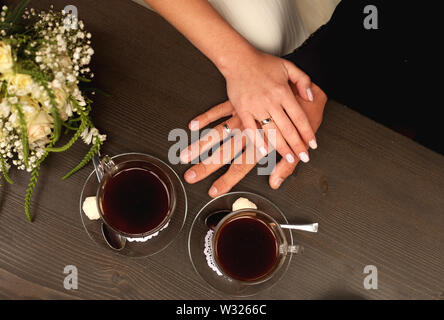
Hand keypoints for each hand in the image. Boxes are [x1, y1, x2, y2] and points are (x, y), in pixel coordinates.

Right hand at [182, 83, 326, 196]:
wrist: (310, 90)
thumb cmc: (306, 119)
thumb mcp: (299, 147)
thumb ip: (286, 167)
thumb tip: (275, 184)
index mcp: (264, 143)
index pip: (241, 166)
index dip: (228, 179)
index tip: (213, 190)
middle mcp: (250, 131)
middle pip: (224, 152)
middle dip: (206, 165)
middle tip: (190, 176)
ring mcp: (244, 117)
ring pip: (218, 133)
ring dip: (200, 145)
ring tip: (185, 155)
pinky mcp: (241, 104)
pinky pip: (220, 110)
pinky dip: (206, 116)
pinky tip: (192, 125)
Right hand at [221, 51, 316, 163]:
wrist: (238, 60)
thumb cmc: (262, 63)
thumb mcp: (288, 67)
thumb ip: (302, 81)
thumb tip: (310, 97)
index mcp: (283, 92)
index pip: (299, 117)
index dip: (307, 132)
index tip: (312, 145)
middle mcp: (271, 101)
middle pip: (288, 128)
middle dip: (297, 145)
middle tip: (304, 157)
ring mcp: (256, 107)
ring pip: (271, 132)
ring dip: (282, 147)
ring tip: (289, 158)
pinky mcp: (242, 110)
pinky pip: (250, 130)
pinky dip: (257, 142)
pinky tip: (264, 152)